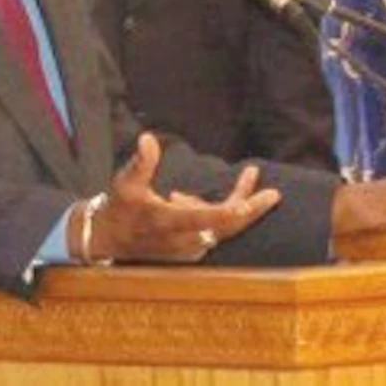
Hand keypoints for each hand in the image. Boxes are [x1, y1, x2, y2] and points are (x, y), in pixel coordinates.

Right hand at [74, 133, 281, 262]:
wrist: (110, 240)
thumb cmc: (119, 208)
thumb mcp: (125, 183)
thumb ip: (141, 163)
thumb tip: (147, 138)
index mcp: (170, 222)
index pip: (208, 219)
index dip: (232, 211)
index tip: (251, 203)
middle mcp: (185, 239)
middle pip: (227, 227)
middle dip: (252, 210)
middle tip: (275, 194)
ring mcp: (190, 247)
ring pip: (225, 225)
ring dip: (238, 201)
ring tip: (249, 176)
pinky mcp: (192, 247)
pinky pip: (217, 227)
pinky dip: (222, 208)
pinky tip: (191, 195)